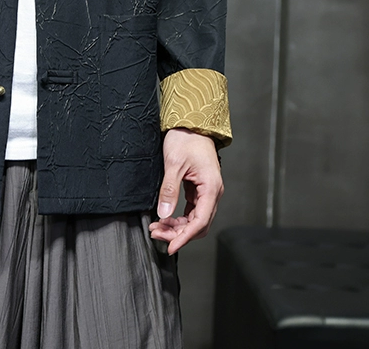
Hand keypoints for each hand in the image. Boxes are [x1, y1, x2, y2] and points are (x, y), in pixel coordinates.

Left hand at [148, 127, 223, 254]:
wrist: (192, 123)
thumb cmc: (186, 139)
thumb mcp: (174, 164)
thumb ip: (169, 190)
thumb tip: (164, 214)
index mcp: (211, 188)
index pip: (200, 221)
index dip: (185, 237)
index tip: (170, 246)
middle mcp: (212, 192)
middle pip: (198, 224)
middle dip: (177, 233)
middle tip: (156, 234)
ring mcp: (206, 191)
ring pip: (195, 218)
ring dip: (177, 226)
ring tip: (157, 227)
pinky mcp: (199, 188)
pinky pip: (191, 210)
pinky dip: (179, 217)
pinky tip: (165, 218)